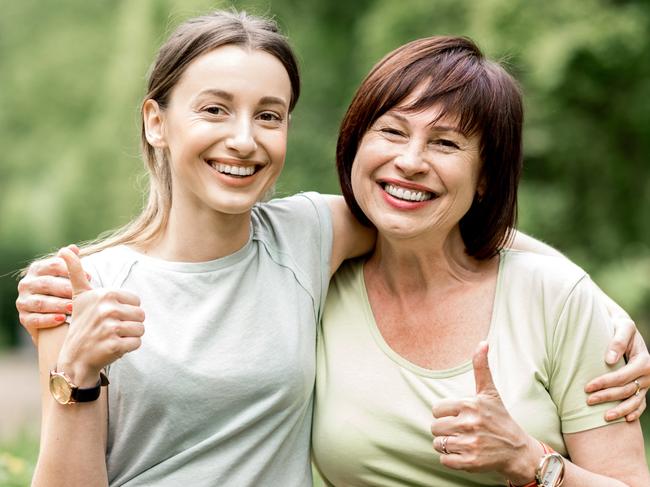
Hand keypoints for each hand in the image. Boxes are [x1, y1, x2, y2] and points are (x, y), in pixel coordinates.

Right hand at [16, 247, 79, 343]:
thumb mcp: (65, 275)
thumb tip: (74, 248)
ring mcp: (23, 301)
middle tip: (81, 294)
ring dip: (58, 305)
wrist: (51, 315)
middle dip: (65, 289)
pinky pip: (35, 319)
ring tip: (74, 308)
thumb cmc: (62, 290)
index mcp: (37, 269)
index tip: (89, 276)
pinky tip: (61, 319)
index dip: (71, 270)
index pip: (53, 265)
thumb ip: (69, 262)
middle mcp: (26, 284)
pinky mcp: (23, 318)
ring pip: (40, 302)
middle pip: (46, 284)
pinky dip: (48, 319)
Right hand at [56, 246, 144, 385]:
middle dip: (130, 324)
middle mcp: (107, 309)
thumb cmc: (82, 324)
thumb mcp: (79, 296)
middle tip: (111, 329)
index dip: (126, 310)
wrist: (74, 357)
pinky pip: (137, 343)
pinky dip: (129, 347)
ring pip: (141, 329)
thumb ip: (76, 272)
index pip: (136, 301)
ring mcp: (110, 328)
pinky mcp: (114, 345)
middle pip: (141, 315)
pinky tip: (113, 347)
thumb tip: (66, 248)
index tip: (109, 316)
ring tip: (113, 337)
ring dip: (130, 336)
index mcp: (104, 294)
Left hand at [430, 341, 541, 484]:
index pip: (436, 409)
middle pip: (435, 427)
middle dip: (445, 430)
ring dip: (447, 444)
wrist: (517, 450)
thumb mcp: (490, 392)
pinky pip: (444, 460)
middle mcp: (470, 423)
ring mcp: (470, 444)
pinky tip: (464, 453)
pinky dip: (450, 459)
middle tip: (461, 430)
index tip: (458, 415)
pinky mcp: (471, 462)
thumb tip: (483, 342)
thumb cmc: (499, 418)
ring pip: (438, 444)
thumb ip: (482, 368)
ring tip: (463, 441)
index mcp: (470, 404)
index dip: (445, 413)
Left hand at [585, 319, 649, 421]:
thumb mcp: (622, 326)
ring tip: (605, 417)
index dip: (604, 383)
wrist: (624, 327)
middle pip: (626, 390)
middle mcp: (648, 374)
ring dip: (620, 410)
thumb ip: (617, 340)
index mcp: (644, 360)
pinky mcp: (643, 386)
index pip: (622, 376)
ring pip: (635, 400)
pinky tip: (626, 420)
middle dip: (607, 397)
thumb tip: (609, 360)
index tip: (587, 387)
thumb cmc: (620, 325)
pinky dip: (635, 412)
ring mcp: (647, 382)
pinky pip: (642, 403)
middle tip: (588, 401)